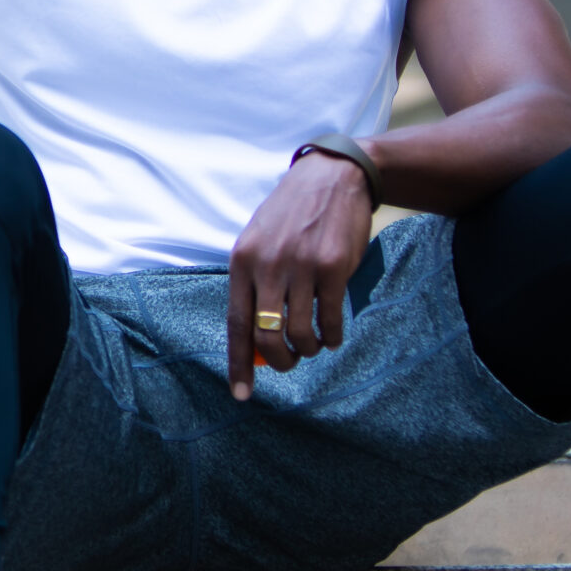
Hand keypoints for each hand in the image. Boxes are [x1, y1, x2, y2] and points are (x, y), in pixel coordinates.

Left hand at [228, 151, 375, 397]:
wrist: (334, 176)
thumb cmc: (293, 215)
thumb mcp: (260, 240)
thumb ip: (254, 284)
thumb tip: (256, 339)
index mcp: (243, 260)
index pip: (236, 323)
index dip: (239, 363)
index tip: (240, 393)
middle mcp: (268, 264)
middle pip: (267, 335)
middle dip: (280, 361)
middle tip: (291, 363)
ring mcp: (302, 265)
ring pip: (300, 333)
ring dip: (309, 349)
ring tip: (314, 344)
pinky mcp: (335, 266)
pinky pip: (330, 319)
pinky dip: (332, 336)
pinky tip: (333, 334)